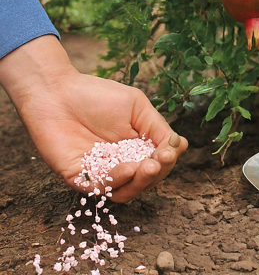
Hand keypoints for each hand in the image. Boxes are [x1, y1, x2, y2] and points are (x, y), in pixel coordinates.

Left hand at [0, 35, 187, 202]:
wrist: (57, 92)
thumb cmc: (97, 95)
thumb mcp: (137, 106)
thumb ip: (156, 127)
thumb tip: (177, 145)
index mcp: (137, 146)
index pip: (160, 160)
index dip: (169, 158)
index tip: (172, 149)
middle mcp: (122, 162)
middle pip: (147, 179)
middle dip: (158, 172)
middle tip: (161, 160)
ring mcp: (101, 172)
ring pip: (127, 190)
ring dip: (141, 181)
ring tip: (148, 166)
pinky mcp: (79, 177)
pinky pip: (102, 188)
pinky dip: (118, 180)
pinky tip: (128, 167)